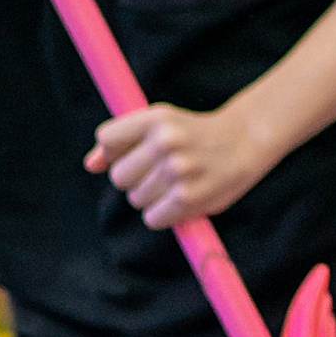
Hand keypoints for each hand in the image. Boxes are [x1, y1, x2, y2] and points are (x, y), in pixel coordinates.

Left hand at [86, 99, 268, 230]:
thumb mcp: (161, 125)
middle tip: (160, 173)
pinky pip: (152, 218)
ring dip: (151, 198)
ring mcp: (177, 170)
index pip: (107, 139)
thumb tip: (91, 165)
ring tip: (176, 185)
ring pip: (135, 199)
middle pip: (118, 176)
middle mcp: (165, 141)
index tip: (136, 154)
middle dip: (134, 180)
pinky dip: (163, 215)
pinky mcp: (188, 198)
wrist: (245, 141)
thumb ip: (122, 142)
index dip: (116, 152)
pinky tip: (180, 202)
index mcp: (156, 118)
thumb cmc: (194, 135)